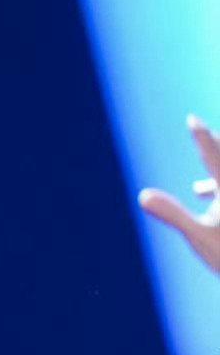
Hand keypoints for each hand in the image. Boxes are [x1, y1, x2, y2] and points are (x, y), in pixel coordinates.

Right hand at [139, 114, 219, 272]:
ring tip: (201, 170)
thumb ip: (172, 213)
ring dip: (213, 169)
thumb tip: (142, 196)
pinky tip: (200, 192)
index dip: (201, 137)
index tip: (192, 119)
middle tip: (201, 128)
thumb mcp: (198, 235)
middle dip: (212, 146)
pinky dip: (213, 188)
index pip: (212, 156)